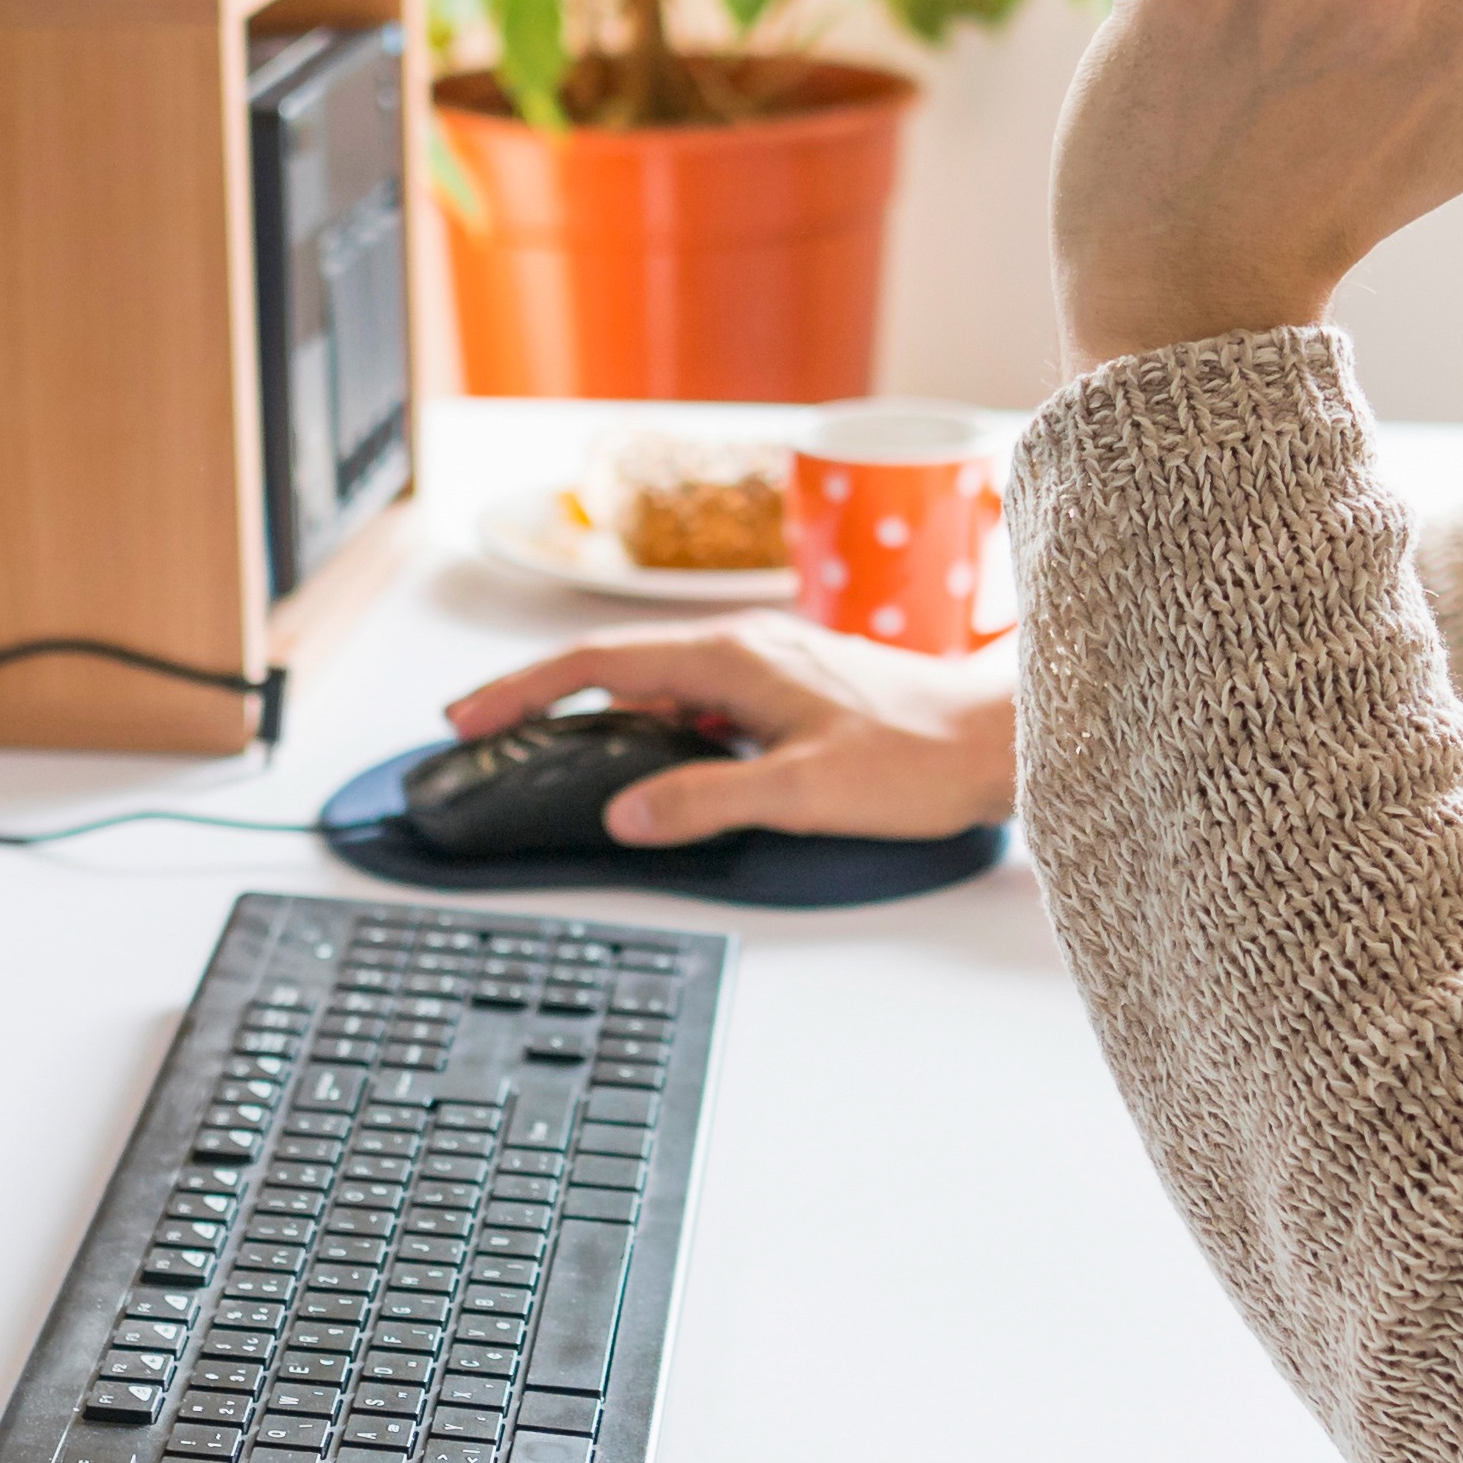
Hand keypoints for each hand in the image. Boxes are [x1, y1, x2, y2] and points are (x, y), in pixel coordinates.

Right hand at [439, 618, 1020, 846]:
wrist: (997, 738)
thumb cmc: (916, 759)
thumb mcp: (803, 792)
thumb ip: (706, 800)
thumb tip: (622, 815)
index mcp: (731, 658)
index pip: (599, 664)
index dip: (523, 690)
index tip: (466, 716)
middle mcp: (742, 647)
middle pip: (617, 666)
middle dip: (541, 697)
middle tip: (481, 732)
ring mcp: (767, 663)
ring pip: (658, 682)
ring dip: (598, 711)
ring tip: (548, 748)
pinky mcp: (789, 686)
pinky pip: (696, 697)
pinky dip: (651, 722)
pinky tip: (651, 758)